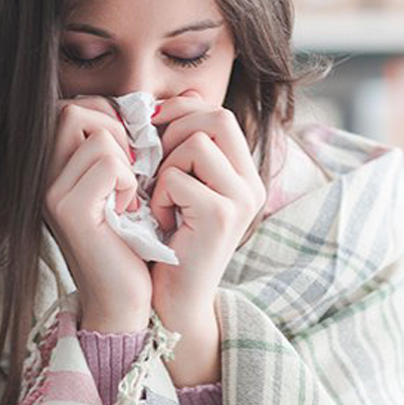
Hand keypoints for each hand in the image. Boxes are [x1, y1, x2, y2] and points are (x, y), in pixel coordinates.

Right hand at [43, 95, 151, 332]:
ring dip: (126, 160)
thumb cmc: (130, 239)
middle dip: (116, 130)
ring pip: (96, 133)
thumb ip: (122, 144)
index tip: (129, 155)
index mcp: (51, 166)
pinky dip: (129, 182)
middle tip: (132, 170)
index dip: (109, 118)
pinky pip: (109, 163)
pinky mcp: (69, 209)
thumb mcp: (123, 183)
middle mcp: (41, 175)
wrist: (124, 297)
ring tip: (127, 194)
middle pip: (75, 109)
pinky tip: (127, 210)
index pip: (73, 106)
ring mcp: (50, 191)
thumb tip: (154, 101)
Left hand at [147, 91, 266, 384]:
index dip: (182, 110)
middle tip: (154, 162)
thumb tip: (167, 104)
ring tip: (161, 198)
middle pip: (216, 117)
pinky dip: (159, 195)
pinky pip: (179, 177)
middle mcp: (251, 183)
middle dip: (173, 131)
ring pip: (196, 143)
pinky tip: (160, 219)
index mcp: (243, 173)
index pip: (220, 113)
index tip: (152, 126)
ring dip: (165, 167)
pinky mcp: (222, 216)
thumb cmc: (168, 242)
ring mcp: (241, 199)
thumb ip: (182, 150)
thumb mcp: (180, 189)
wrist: (174, 301)